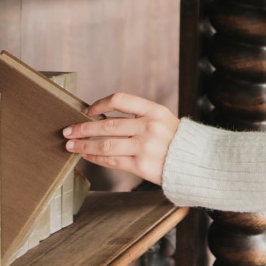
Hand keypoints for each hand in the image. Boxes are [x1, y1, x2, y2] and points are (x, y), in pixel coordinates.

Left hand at [62, 92, 178, 185]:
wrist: (196, 163)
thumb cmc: (176, 141)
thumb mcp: (163, 119)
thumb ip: (138, 116)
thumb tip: (102, 118)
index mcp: (154, 110)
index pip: (120, 100)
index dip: (100, 104)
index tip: (87, 111)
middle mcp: (149, 126)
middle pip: (107, 124)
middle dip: (83, 128)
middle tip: (68, 131)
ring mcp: (145, 147)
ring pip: (105, 145)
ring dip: (84, 145)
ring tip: (71, 146)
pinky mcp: (141, 165)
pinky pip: (112, 161)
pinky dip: (96, 158)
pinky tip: (87, 156)